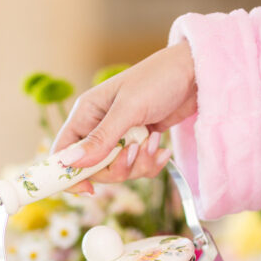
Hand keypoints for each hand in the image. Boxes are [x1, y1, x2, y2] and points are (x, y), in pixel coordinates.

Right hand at [52, 41, 197, 192]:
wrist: (197, 72)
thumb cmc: (159, 78)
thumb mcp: (128, 109)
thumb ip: (101, 138)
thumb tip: (70, 163)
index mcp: (86, 113)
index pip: (63, 151)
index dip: (68, 173)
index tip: (87, 188)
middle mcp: (98, 126)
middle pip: (92, 168)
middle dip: (116, 168)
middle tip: (134, 154)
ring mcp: (119, 136)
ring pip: (117, 170)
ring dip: (138, 165)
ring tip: (154, 143)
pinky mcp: (139, 142)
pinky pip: (137, 167)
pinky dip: (150, 163)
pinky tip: (162, 148)